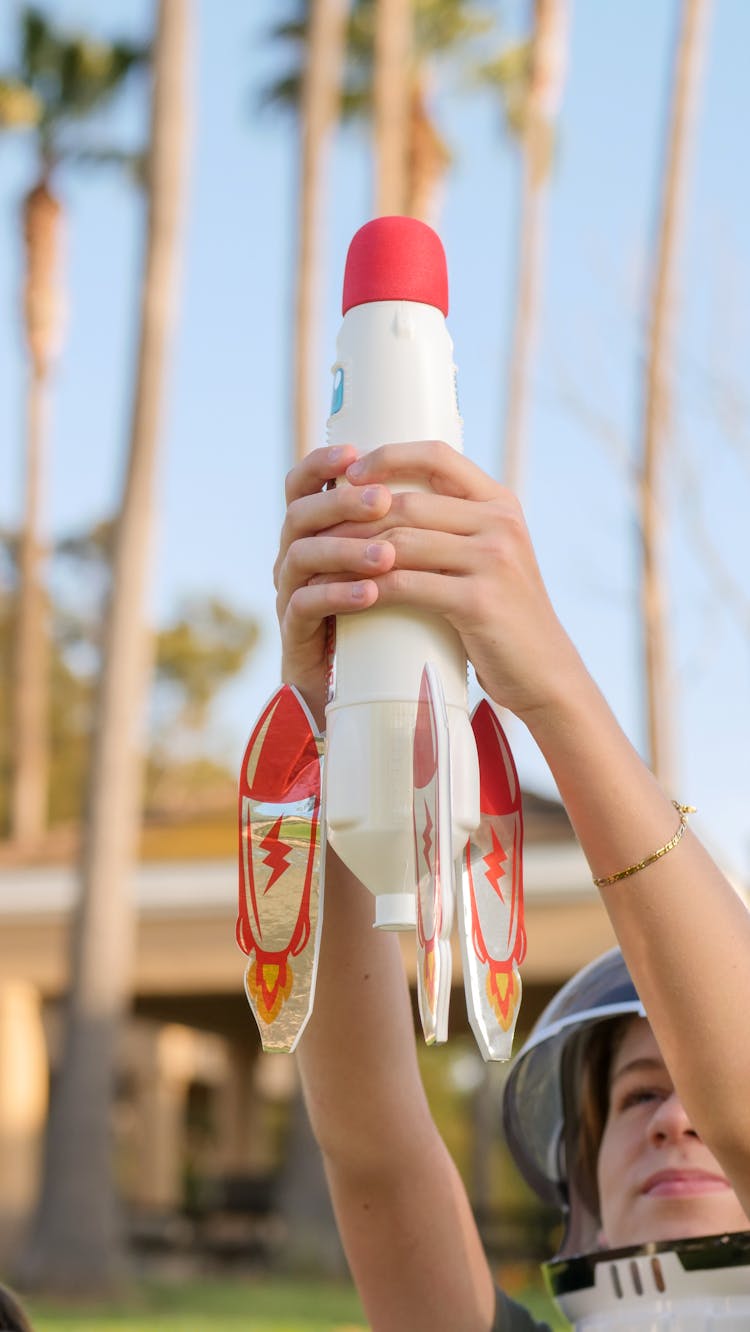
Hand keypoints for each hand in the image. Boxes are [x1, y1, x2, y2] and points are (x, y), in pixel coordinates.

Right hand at [274, 445, 395, 725]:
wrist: (370, 689)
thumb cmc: (390, 618)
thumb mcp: (396, 565)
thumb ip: (406, 523)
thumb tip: (453, 470)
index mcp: (315, 532)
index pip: (304, 484)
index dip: (321, 464)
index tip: (354, 453)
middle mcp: (295, 557)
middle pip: (300, 514)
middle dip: (341, 503)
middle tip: (383, 501)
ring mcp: (291, 594)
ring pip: (300, 557)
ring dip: (345, 550)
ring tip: (387, 555)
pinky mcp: (296, 634)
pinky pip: (305, 607)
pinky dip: (338, 596)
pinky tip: (369, 594)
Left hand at [331, 441, 582, 719]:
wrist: (544, 671)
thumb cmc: (502, 616)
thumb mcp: (490, 558)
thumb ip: (455, 528)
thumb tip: (389, 504)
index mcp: (500, 503)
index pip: (437, 456)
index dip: (387, 456)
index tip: (348, 475)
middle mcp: (500, 523)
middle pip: (409, 502)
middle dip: (355, 516)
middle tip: (318, 532)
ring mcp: (493, 560)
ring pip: (402, 541)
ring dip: (353, 552)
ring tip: (322, 562)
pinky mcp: (480, 601)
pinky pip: (408, 584)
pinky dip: (370, 589)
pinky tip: (346, 595)